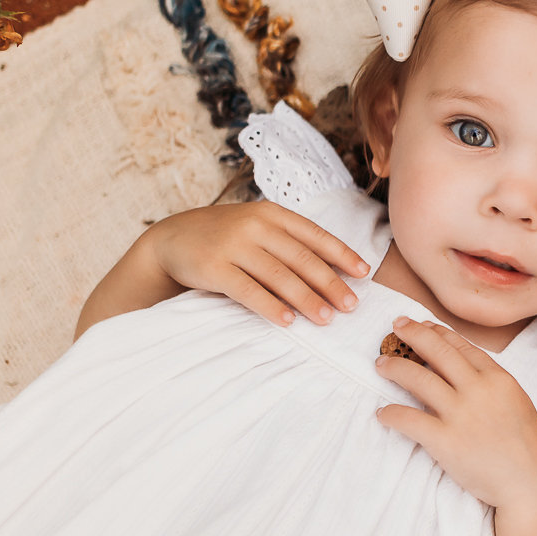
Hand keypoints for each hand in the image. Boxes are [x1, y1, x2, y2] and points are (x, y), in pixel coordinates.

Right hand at [145, 200, 369, 326]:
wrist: (172, 238)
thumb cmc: (225, 236)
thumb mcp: (256, 226)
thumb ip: (288, 241)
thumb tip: (335, 269)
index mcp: (271, 214)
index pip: (314, 234)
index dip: (342, 254)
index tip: (364, 273)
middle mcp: (255, 225)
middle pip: (301, 258)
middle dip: (330, 283)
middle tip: (351, 305)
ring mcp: (233, 245)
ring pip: (279, 276)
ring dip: (307, 299)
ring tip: (327, 318)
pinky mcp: (214, 268)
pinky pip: (248, 290)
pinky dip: (269, 307)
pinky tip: (287, 321)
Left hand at [374, 318, 536, 508]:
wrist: (531, 485)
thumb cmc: (527, 449)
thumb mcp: (518, 403)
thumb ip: (493, 385)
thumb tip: (466, 372)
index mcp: (499, 379)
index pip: (462, 347)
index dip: (439, 333)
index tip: (423, 325)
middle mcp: (479, 390)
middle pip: (438, 352)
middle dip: (413, 334)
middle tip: (396, 326)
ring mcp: (461, 414)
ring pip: (418, 378)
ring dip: (395, 367)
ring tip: (381, 364)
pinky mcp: (445, 441)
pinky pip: (408, 419)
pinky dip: (390, 414)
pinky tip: (381, 413)